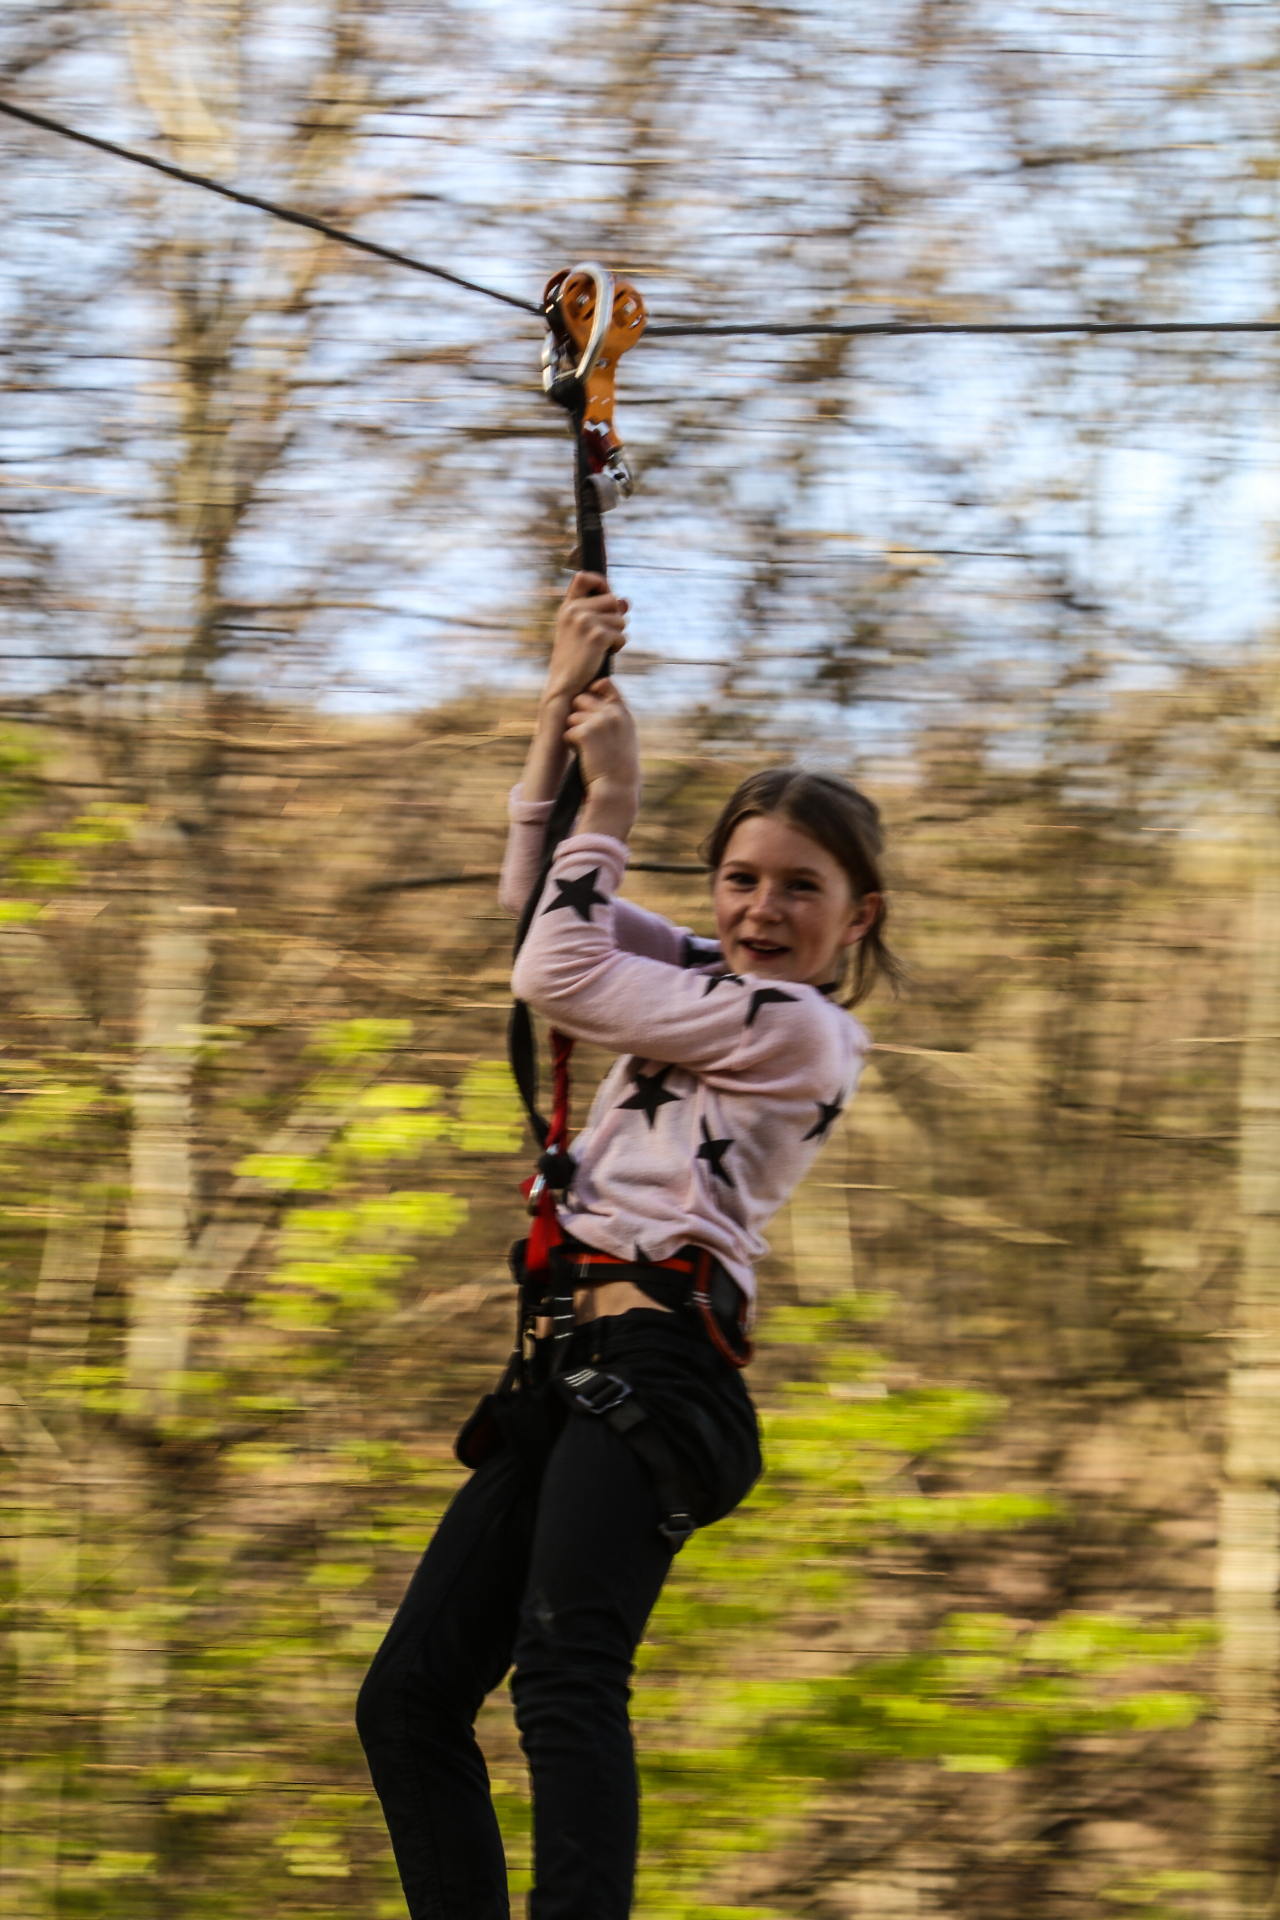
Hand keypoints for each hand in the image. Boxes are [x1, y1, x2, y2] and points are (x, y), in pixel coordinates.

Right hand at [545, 573, 627, 704]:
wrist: (566, 684)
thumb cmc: (575, 659)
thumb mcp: (583, 631)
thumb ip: (602, 613)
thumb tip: (626, 602)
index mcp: (568, 607)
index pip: (583, 577)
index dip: (600, 582)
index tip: (605, 593)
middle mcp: (575, 610)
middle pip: (612, 600)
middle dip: (615, 618)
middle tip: (603, 635)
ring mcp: (585, 622)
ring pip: (619, 619)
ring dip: (617, 634)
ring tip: (601, 647)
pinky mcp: (597, 636)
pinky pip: (621, 635)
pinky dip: (617, 646)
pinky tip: (604, 655)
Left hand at [564, 680, 639, 840]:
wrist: (616, 788)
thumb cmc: (619, 768)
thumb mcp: (625, 738)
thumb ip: (614, 718)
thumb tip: (594, 700)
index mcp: (623, 713)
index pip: (605, 684)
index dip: (591, 690)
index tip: (587, 703)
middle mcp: (613, 713)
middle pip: (580, 699)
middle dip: (578, 715)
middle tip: (586, 737)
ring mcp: (599, 721)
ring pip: (571, 717)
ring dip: (574, 733)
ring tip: (587, 750)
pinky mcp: (585, 733)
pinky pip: (567, 732)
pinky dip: (570, 744)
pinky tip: (582, 755)